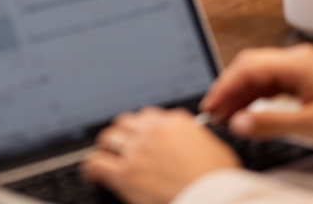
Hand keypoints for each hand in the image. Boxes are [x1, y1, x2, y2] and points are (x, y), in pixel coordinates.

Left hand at [82, 108, 238, 203]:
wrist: (215, 200)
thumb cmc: (221, 183)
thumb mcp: (216, 151)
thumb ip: (196, 140)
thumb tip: (192, 143)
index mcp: (177, 122)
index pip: (149, 116)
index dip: (143, 128)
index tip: (141, 136)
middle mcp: (153, 131)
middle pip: (126, 123)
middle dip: (122, 134)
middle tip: (120, 146)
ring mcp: (137, 151)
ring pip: (109, 138)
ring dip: (106, 148)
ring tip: (105, 157)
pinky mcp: (125, 174)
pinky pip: (96, 164)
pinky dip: (91, 169)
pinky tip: (93, 176)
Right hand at [200, 43, 312, 153]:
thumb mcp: (312, 125)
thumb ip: (270, 123)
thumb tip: (238, 122)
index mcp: (298, 63)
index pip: (248, 68)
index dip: (224, 87)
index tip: (211, 106)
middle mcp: (298, 60)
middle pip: (250, 67)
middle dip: (228, 89)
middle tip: (213, 112)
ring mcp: (303, 69)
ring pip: (259, 75)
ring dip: (241, 94)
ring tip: (226, 115)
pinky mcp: (307, 80)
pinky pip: (272, 84)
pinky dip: (256, 97)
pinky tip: (248, 111)